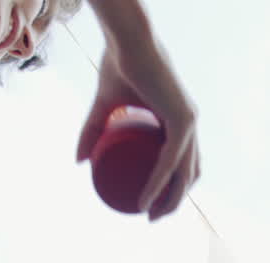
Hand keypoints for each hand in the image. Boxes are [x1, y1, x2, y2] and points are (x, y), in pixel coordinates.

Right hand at [76, 29, 198, 220]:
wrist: (126, 39)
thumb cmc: (118, 64)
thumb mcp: (103, 105)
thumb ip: (91, 131)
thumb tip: (78, 162)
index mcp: (181, 120)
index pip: (186, 162)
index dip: (175, 187)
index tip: (155, 205)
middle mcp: (191, 122)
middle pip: (189, 173)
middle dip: (174, 201)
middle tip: (152, 218)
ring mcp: (190, 121)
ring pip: (184, 173)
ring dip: (169, 199)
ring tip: (150, 215)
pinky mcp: (183, 119)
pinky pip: (171, 161)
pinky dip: (159, 182)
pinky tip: (148, 200)